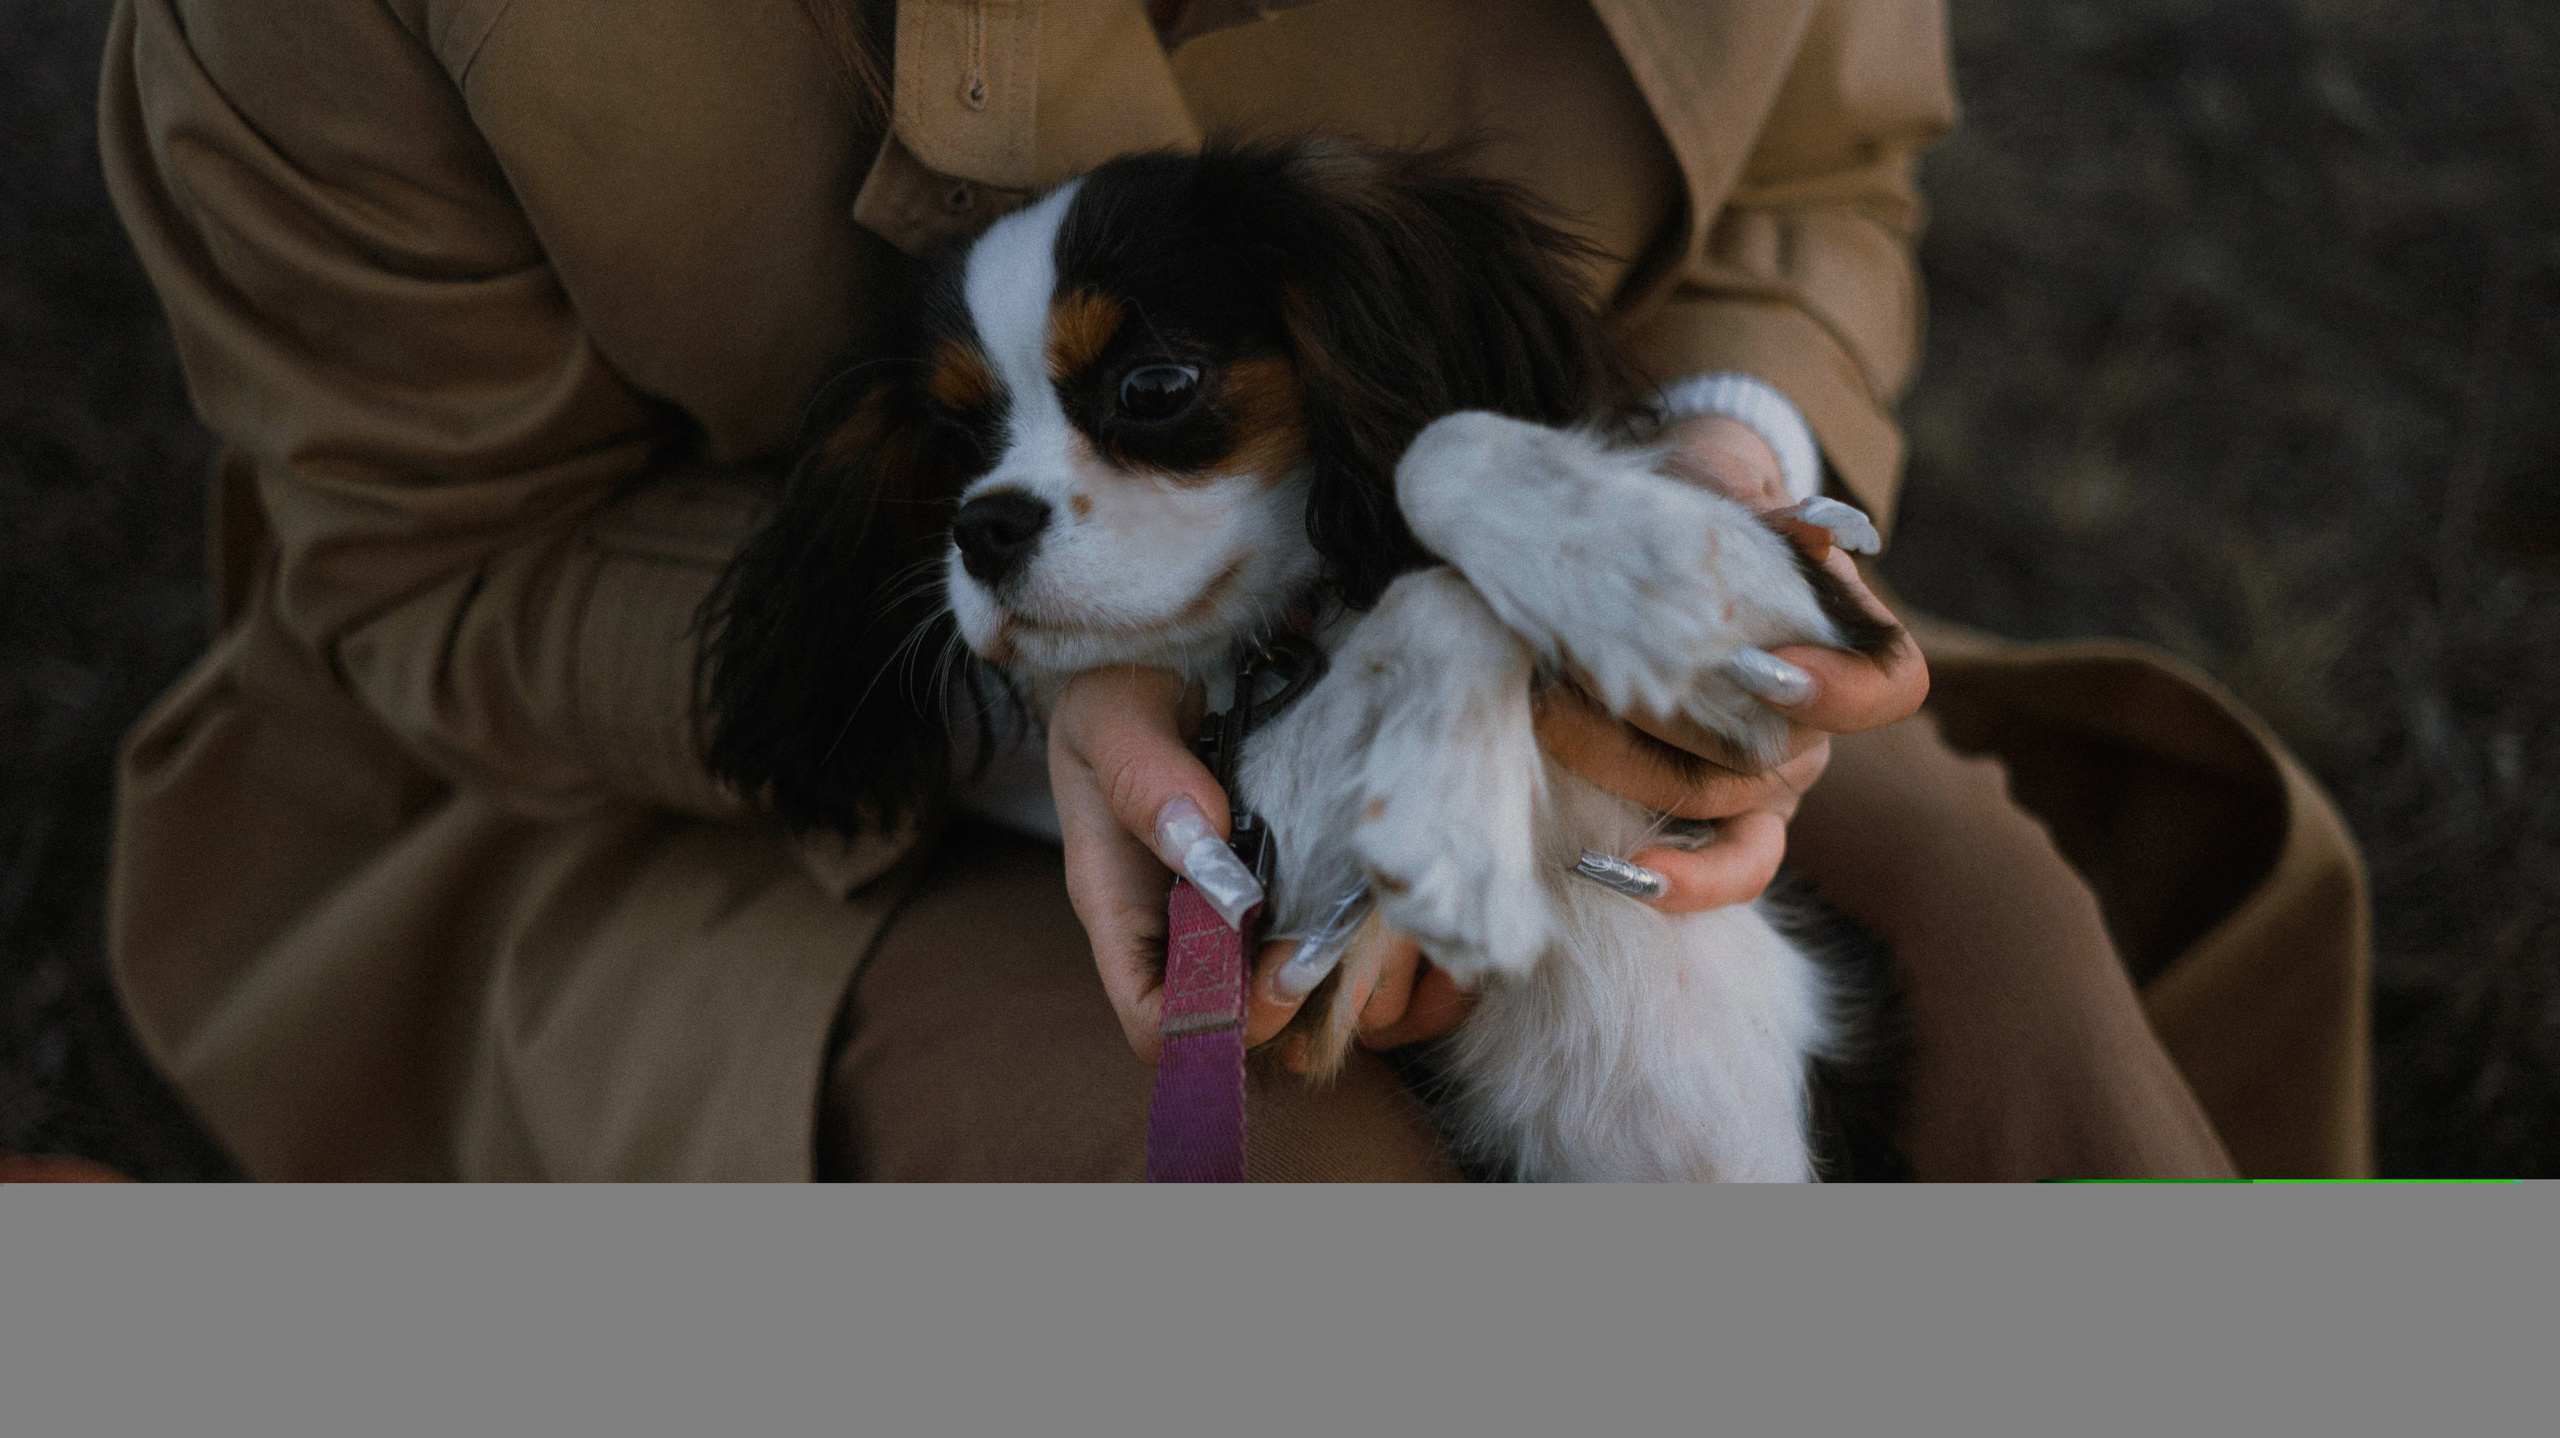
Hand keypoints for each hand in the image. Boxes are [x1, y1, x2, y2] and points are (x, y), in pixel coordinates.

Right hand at [1048, 667, 1468, 1063]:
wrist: (1172, 632)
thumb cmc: (1121, 675)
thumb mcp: (1112, 713)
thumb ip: (1144, 777)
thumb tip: (1206, 842)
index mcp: (1125, 906)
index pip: (1154, 1022)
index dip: (1211, 1026)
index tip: (1270, 980)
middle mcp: (1185, 923)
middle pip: (1235, 1026)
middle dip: (1288, 1012)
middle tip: (1334, 957)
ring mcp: (1244, 905)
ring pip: (1295, 1000)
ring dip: (1342, 989)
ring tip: (1384, 946)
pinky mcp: (1299, 877)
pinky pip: (1342, 946)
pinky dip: (1382, 953)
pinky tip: (1411, 922)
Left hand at [1536, 414, 1928, 911]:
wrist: (1649, 543)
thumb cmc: (1695, 506)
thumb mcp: (1724, 489)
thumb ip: (1766, 510)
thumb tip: (1815, 524)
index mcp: (1844, 642)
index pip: (1890, 684)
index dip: (1838, 689)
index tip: (1758, 664)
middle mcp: (1815, 724)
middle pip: (1772, 751)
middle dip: (1668, 715)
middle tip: (1572, 668)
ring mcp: (1770, 780)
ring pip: (1722, 803)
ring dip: (1629, 768)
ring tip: (1547, 719)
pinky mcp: (1719, 820)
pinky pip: (1722, 870)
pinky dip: (1674, 880)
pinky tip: (1603, 867)